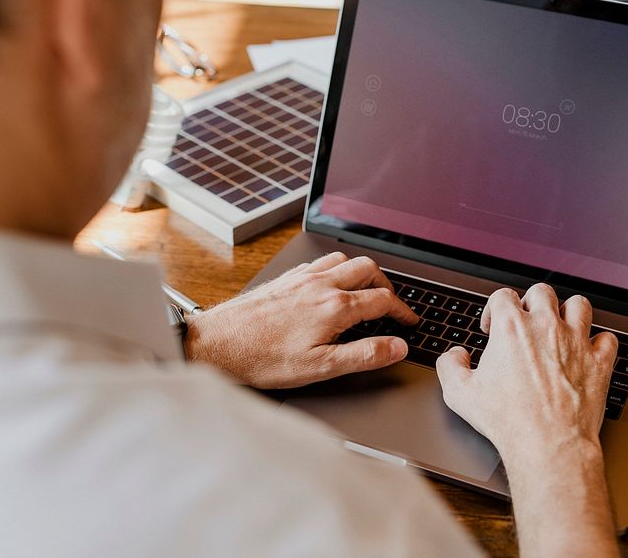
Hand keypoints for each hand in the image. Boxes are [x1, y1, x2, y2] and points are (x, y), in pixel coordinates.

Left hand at [184, 252, 417, 388]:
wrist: (217, 344)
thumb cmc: (262, 359)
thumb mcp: (321, 367)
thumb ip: (363, 355)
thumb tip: (396, 346)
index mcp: (334, 307)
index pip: (383, 300)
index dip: (403, 311)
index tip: (410, 321)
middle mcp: (319, 284)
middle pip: (367, 269)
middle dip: (386, 285)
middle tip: (391, 304)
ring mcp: (300, 278)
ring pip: (343, 260)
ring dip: (360, 273)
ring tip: (365, 292)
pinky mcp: (284, 279)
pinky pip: (319, 263)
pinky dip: (334, 270)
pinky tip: (328, 285)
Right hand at [436, 284, 616, 459]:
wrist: (548, 444)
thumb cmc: (507, 420)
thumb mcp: (459, 393)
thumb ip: (450, 365)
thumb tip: (456, 355)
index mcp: (511, 328)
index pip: (503, 295)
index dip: (495, 309)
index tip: (493, 328)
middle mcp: (546, 327)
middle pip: (542, 292)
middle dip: (531, 303)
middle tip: (526, 323)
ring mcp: (576, 342)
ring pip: (580, 305)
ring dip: (568, 312)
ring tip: (560, 326)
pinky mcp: (599, 363)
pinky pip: (608, 339)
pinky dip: (599, 342)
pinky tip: (588, 351)